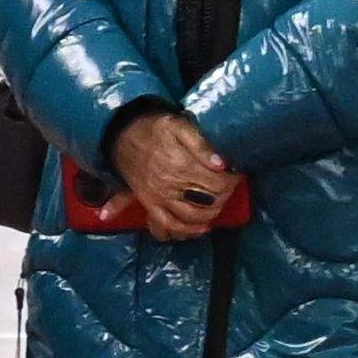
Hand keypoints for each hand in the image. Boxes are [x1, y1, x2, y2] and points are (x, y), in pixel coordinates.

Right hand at [106, 106, 237, 241]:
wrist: (122, 135)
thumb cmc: (154, 129)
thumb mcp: (178, 126)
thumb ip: (201, 143)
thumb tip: (222, 163)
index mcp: (182, 166)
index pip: (218, 184)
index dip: (232, 181)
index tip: (236, 174)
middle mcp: (171, 186)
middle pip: (209, 203)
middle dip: (224, 197)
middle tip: (228, 188)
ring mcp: (159, 198)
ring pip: (192, 218)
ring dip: (210, 215)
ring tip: (217, 205)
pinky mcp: (150, 205)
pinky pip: (167, 226)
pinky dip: (185, 232)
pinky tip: (199, 229)